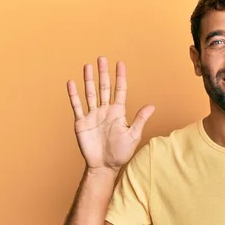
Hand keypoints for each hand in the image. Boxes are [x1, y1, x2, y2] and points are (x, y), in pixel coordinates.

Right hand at [67, 56, 154, 172]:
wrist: (104, 166)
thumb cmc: (121, 153)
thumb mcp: (132, 135)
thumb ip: (140, 120)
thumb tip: (152, 106)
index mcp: (118, 112)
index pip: (120, 90)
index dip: (120, 77)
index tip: (120, 63)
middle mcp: (105, 111)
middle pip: (104, 88)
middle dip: (103, 73)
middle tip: (102, 58)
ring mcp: (92, 116)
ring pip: (90, 93)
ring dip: (88, 80)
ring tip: (88, 66)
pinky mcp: (81, 123)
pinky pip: (77, 106)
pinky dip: (74, 95)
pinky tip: (72, 83)